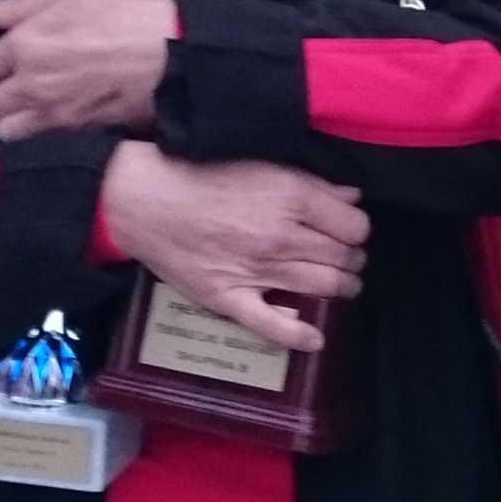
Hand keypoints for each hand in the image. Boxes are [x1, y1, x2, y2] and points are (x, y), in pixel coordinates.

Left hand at [0, 0, 176, 139]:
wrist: (170, 58)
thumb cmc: (124, 20)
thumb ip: (17, 7)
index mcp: (24, 45)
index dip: (5, 58)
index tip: (24, 55)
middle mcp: (28, 85)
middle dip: (7, 92)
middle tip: (31, 82)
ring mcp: (50, 116)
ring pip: (8, 130)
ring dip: (19, 120)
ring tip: (41, 107)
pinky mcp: (72, 137)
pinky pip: (37, 145)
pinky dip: (40, 137)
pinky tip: (59, 122)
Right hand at [100, 142, 366, 351]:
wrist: (142, 198)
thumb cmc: (199, 172)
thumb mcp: (261, 162)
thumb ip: (310, 181)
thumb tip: (351, 197)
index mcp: (291, 197)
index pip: (354, 226)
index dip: (358, 230)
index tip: (350, 230)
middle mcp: (281, 237)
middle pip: (343, 258)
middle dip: (352, 259)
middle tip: (348, 258)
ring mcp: (257, 271)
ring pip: (323, 288)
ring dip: (342, 288)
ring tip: (341, 284)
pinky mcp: (229, 298)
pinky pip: (271, 326)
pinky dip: (298, 336)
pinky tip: (315, 339)